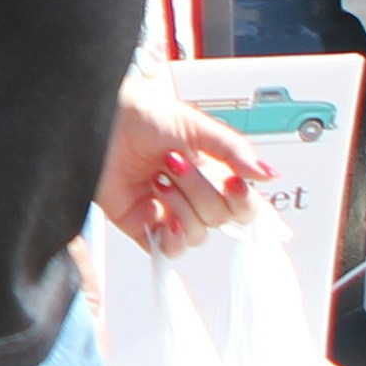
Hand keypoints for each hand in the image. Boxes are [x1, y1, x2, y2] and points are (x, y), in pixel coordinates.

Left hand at [95, 69, 268, 254]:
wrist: (97, 119)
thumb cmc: (140, 115)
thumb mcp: (194, 126)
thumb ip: (233, 150)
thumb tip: (267, 174)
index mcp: (212, 173)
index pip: (245, 206)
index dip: (245, 202)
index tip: (235, 184)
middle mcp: (192, 195)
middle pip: (220, 218)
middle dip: (199, 189)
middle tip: (173, 162)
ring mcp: (168, 210)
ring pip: (198, 233)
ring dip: (180, 204)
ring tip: (156, 178)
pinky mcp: (141, 224)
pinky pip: (169, 250)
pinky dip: (172, 239)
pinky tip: (163, 216)